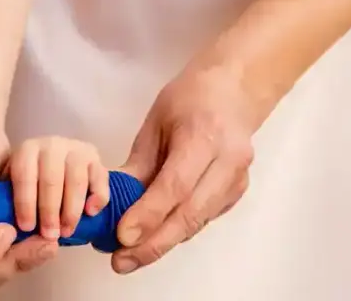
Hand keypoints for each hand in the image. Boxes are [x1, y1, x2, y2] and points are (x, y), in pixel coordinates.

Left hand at [8, 136, 109, 239]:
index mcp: (26, 150)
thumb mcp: (5, 184)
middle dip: (50, 211)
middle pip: (52, 179)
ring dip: (72, 209)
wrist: (49, 164)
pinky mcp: (94, 157)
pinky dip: (98, 196)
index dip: (25, 203)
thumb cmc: (25, 182)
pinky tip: (90, 213)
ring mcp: (75, 149)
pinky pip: (100, 177)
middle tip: (49, 235)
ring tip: (67, 231)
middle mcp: (51, 145)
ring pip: (76, 179)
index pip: (24, 175)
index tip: (26, 227)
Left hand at [110, 60, 267, 274]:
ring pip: (198, 221)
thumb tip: (113, 204)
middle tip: (121, 260)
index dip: (149, 214)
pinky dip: (178, 230)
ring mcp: (238, 179)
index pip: (176, 185)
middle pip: (191, 212)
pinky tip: (154, 238)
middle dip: (154, 242)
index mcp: (204, 135)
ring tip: (130, 256)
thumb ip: (139, 165)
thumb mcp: (155, 123)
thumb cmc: (189, 99)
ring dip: (163, 242)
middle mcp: (228, 160)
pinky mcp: (238, 191)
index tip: (122, 236)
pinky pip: (204, 218)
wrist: (234, 89)